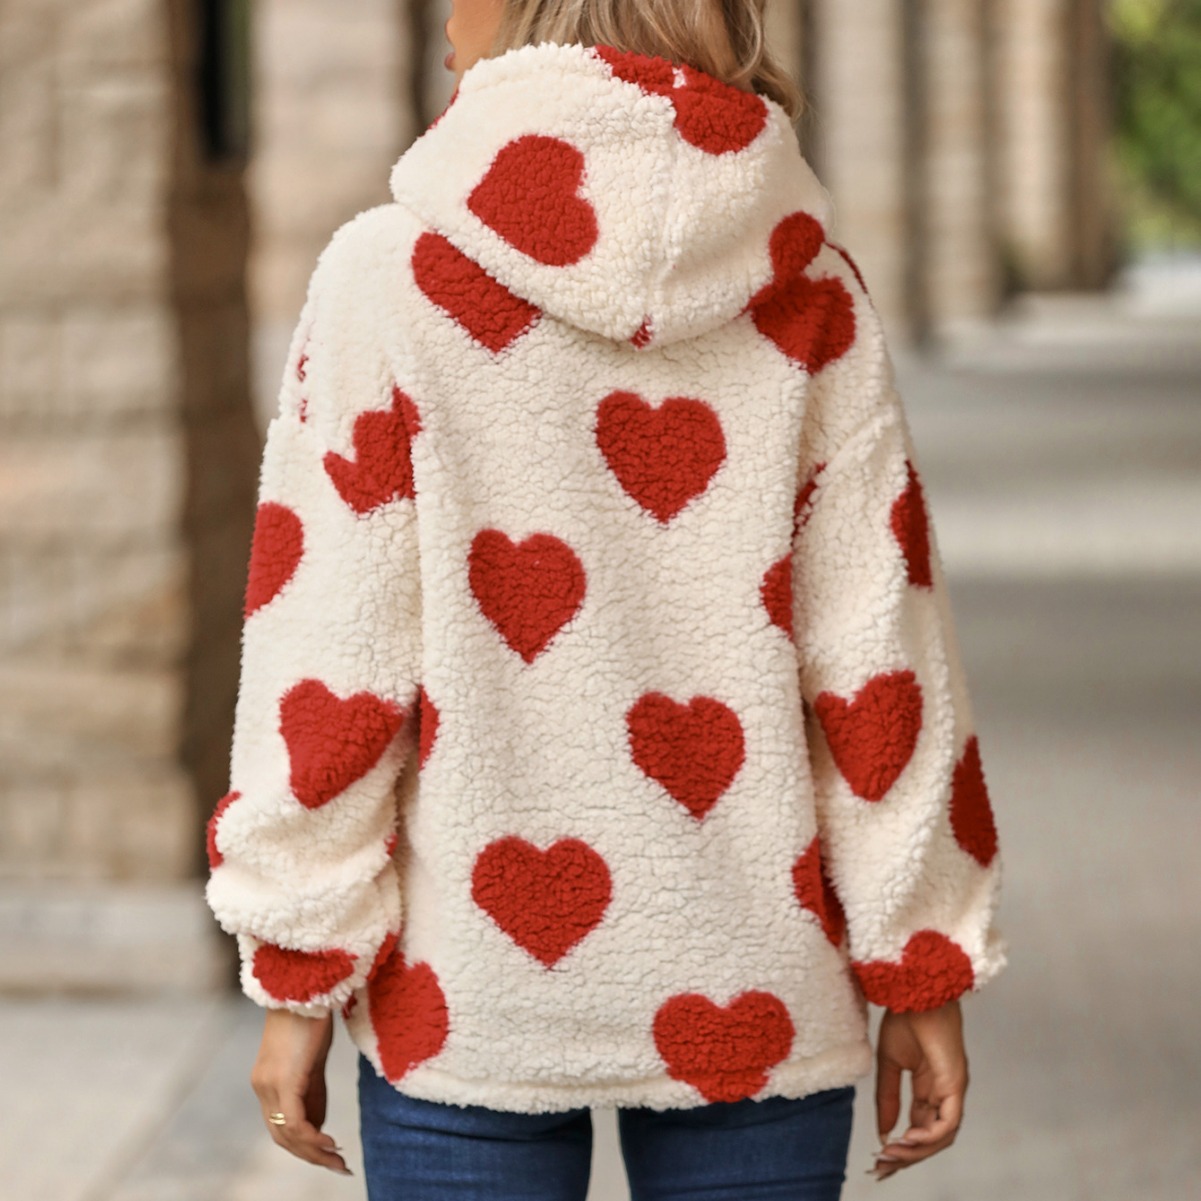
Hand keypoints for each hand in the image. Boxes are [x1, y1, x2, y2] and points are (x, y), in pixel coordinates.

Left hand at [250, 1008, 351, 1175]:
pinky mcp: (284, 1080)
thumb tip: (318, 1122)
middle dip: (311, 1156)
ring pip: (287, 1134)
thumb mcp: (313, 1056)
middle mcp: (262, 1087)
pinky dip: (313, 1139)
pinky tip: (331, 1144)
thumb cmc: (310, 1014)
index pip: (280, 1125)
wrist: (303, 985)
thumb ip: (312, 1089)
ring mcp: (269, 1085)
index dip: (304, 1145)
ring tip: (339, 1161)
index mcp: (266, 1081)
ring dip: (315, 1152)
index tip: (330, 1154)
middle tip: (339, 1167)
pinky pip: (295, 1122)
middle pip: (282, 1136)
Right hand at [870, 998, 967, 1180]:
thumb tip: (884, 1131)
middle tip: (882, 1166)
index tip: (880, 1161)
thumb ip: (888, 1097)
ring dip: (916, 1150)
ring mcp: (952, 1090)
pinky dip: (929, 1136)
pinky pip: (947, 1122)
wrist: (915, 992)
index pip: (919, 1128)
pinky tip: (907, 1139)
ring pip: (940, 1136)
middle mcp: (944, 1094)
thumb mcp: (889, 1063)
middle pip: (930, 1138)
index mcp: (930, 1088)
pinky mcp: (955, 1084)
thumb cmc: (906, 1018)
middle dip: (907, 1156)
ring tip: (891, 1154)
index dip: (902, 1147)